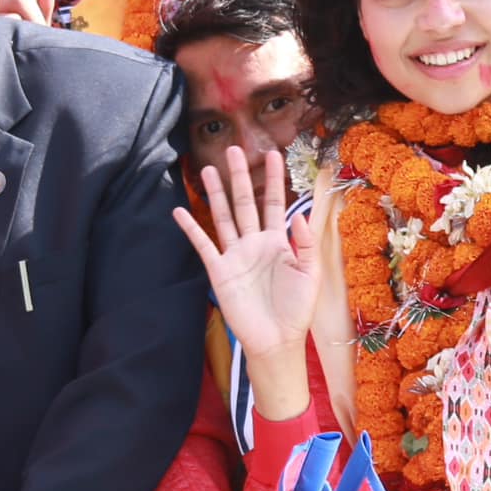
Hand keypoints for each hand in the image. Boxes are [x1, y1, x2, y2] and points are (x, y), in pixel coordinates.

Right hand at [174, 146, 320, 362]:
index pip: (275, 202)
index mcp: (278, 241)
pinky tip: (179, 211)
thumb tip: (299, 216)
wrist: (276, 340)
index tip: (273, 153)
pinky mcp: (220, 271)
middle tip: (233, 150)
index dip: (274, 179)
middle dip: (240, 176)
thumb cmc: (297, 309)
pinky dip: (191, 228)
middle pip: (245, 202)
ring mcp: (235, 255)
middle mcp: (255, 243)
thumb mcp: (311, 274)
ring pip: (223, 217)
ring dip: (215, 194)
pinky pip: (203, 244)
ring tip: (207, 170)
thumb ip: (307, 244)